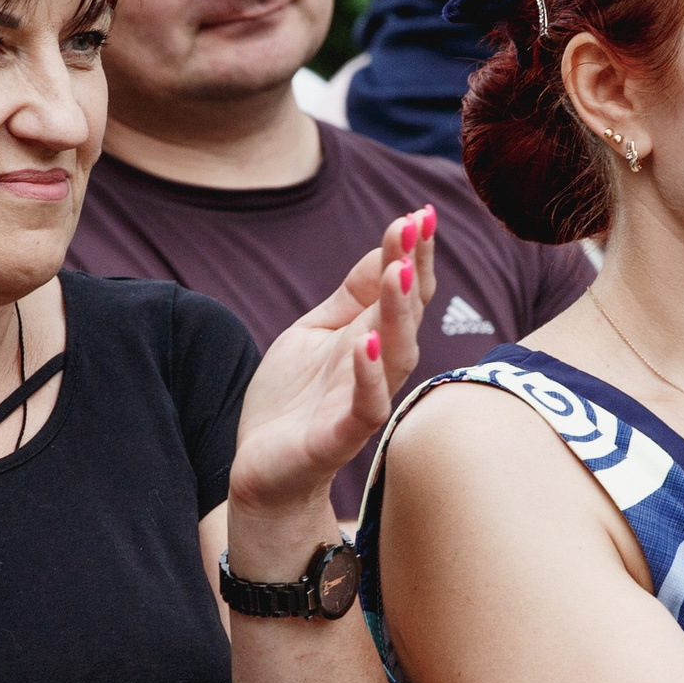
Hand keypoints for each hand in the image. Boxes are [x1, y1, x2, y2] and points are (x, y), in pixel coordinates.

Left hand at [227, 206, 436, 515]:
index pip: (403, 290)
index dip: (413, 252)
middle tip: (416, 229)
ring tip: (399, 273)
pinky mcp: (339, 437)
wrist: (262, 468)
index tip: (421, 213)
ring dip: (399, 313)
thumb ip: (351, 296)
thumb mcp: (314, 332)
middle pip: (408, 315)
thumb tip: (389, 248)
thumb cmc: (293, 401)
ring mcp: (361, 402)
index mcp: (370, 337)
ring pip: (397, 356)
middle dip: (414, 270)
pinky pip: (366, 408)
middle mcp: (376, 367)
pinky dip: (369, 376)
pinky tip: (366, 343)